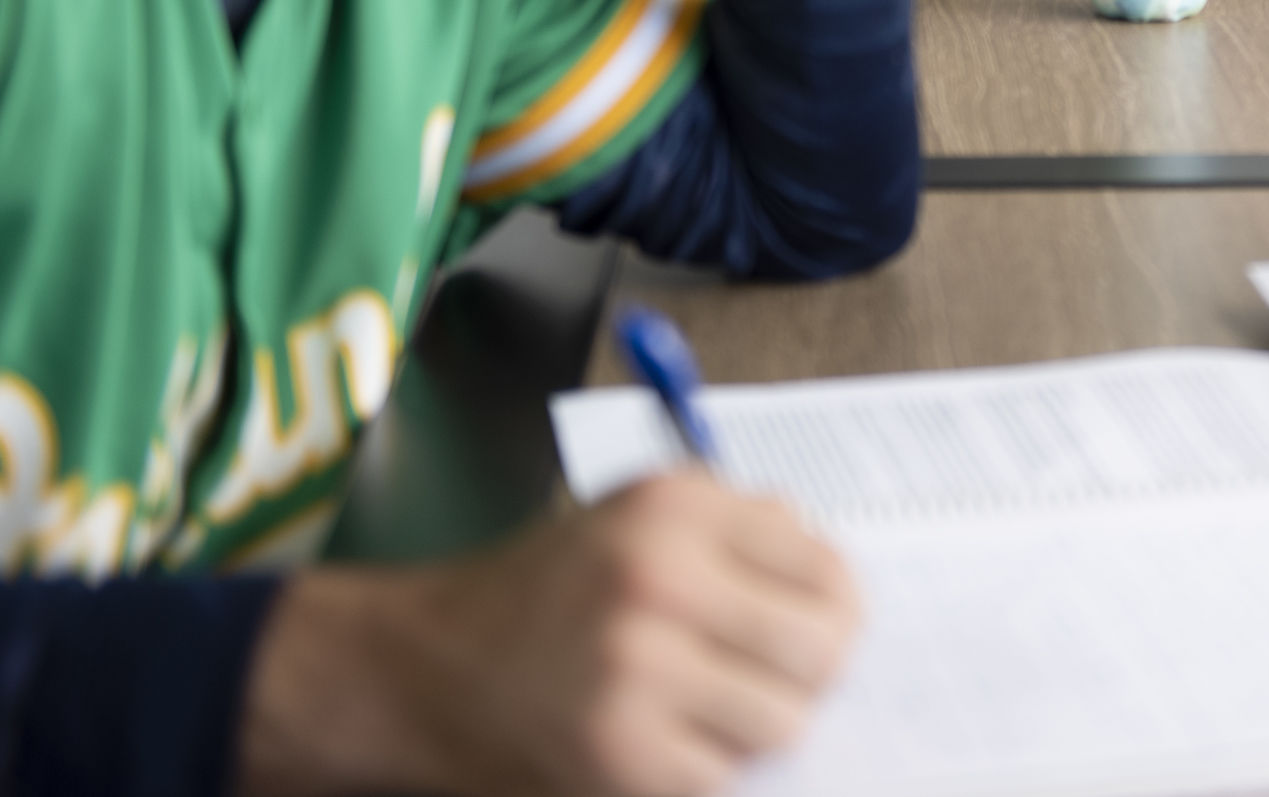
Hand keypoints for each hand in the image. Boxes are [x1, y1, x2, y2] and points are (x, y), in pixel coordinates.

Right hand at [239, 472, 859, 795]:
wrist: (422, 664)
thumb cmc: (549, 590)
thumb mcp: (638, 517)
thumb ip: (741, 530)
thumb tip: (839, 587)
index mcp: (675, 506)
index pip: (825, 563)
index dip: (834, 603)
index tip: (817, 622)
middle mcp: (658, 576)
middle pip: (822, 646)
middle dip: (811, 672)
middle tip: (776, 678)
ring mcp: (636, 669)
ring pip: (784, 721)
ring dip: (754, 728)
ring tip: (705, 710)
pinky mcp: (617, 755)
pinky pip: (722, 776)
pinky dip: (700, 771)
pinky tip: (658, 742)